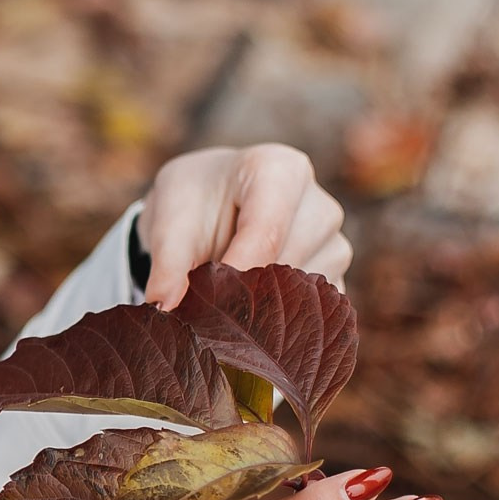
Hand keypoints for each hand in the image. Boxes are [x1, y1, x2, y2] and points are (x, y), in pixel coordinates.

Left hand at [137, 144, 349, 310]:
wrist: (211, 209)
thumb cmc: (192, 205)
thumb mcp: (168, 223)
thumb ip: (167, 264)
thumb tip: (163, 308)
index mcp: (281, 170)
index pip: (266, 231)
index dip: (234, 274)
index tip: (204, 304)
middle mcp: (319, 206)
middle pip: (283, 270)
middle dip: (241, 296)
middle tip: (201, 309)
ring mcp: (335, 247)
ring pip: (301, 300)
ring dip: (258, 313)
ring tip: (221, 305)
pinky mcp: (335, 285)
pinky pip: (313, 321)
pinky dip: (277, 329)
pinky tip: (248, 319)